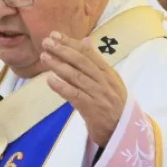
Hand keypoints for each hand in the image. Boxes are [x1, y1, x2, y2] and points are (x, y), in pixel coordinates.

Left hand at [41, 32, 126, 146]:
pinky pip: (75, 96)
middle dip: (63, 50)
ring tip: (44, 57)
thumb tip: (85, 41)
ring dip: (59, 65)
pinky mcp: (92, 109)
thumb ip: (95, 62)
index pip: (88, 53)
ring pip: (77, 77)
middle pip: (82, 62)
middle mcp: (104, 81)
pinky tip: (50, 80)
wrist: (122, 131)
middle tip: (46, 42)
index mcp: (108, 72)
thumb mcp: (107, 81)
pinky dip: (62, 87)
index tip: (55, 35)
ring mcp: (99, 95)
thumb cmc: (111, 105)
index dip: (71, 42)